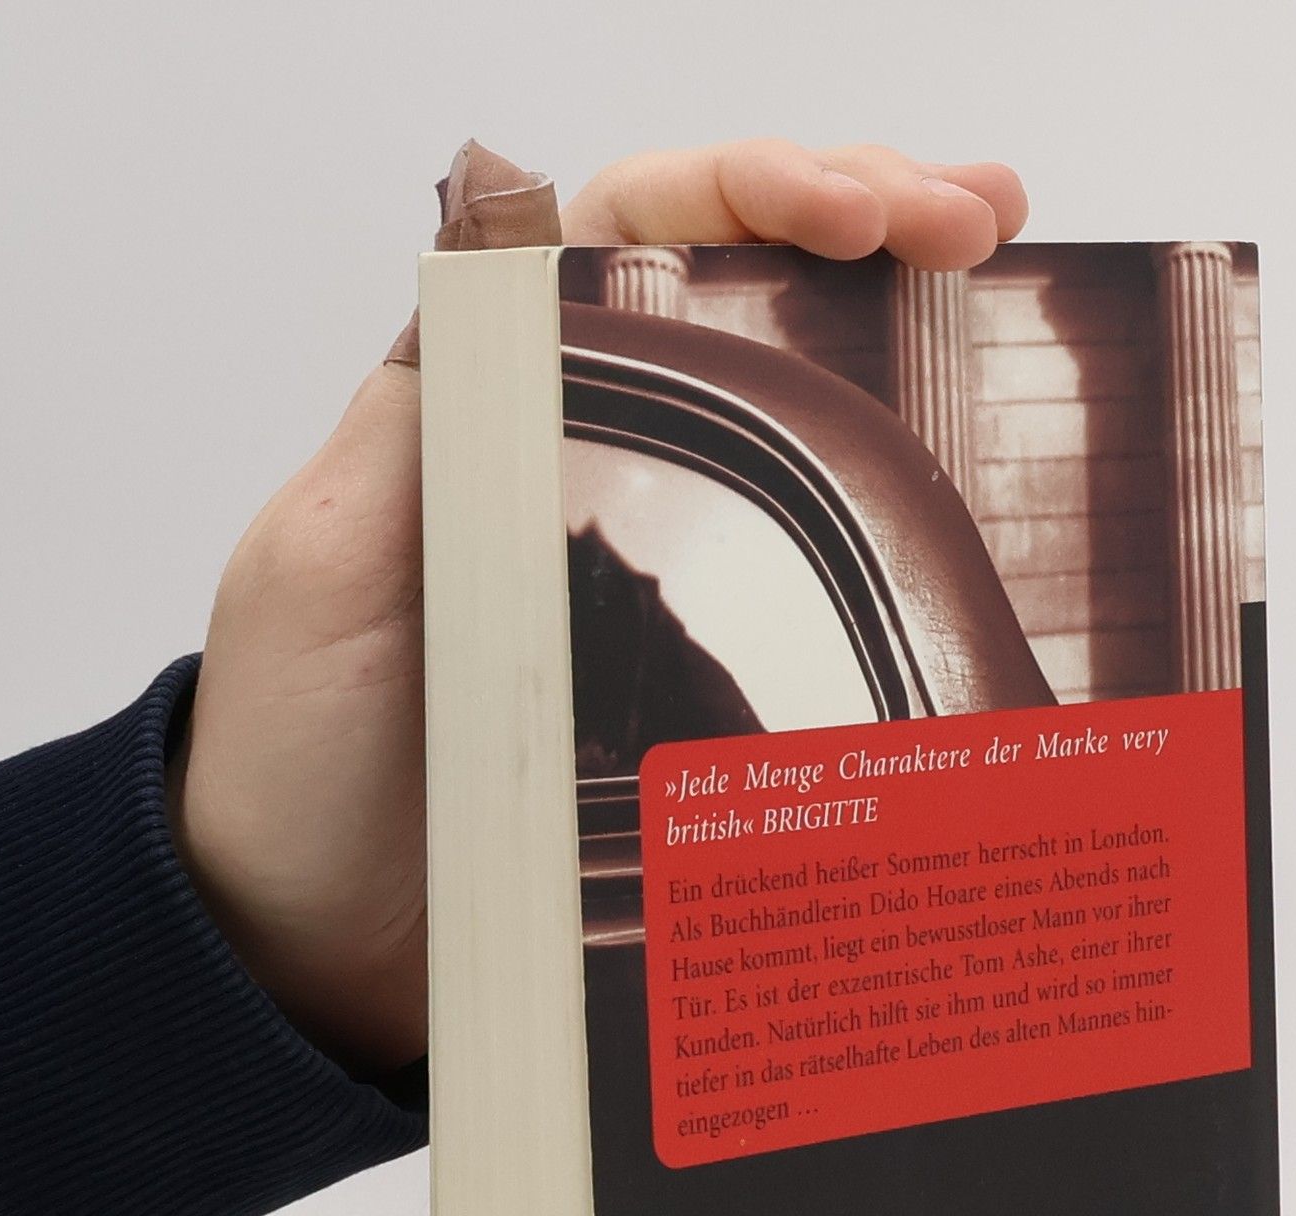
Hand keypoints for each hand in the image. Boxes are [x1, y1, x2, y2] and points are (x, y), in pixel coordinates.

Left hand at [170, 141, 1027, 1073]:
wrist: (318, 944)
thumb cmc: (292, 763)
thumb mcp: (321, 578)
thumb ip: (411, 436)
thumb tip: (509, 283)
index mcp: (485, 411)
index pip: (628, 239)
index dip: (750, 192)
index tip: (860, 207)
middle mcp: (580, 467)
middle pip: (736, 296)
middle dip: (865, 221)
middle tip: (984, 216)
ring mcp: (648, 573)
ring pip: (788, 414)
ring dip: (898, 333)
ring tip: (1003, 274)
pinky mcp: (689, 678)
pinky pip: (802, 579)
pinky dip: (890, 523)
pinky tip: (973, 491)